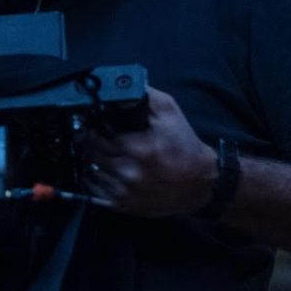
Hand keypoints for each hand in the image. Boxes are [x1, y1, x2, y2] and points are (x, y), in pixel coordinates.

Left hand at [82, 86, 216, 216]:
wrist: (201, 183)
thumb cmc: (185, 147)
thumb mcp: (170, 112)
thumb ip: (145, 94)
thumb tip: (122, 84)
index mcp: (138, 148)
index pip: (97, 135)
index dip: (92, 127)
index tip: (92, 123)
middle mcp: (129, 172)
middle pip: (91, 153)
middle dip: (89, 142)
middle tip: (92, 136)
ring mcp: (125, 192)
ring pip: (90, 172)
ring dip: (90, 161)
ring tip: (97, 152)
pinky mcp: (124, 206)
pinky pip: (95, 192)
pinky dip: (93, 180)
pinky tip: (101, 171)